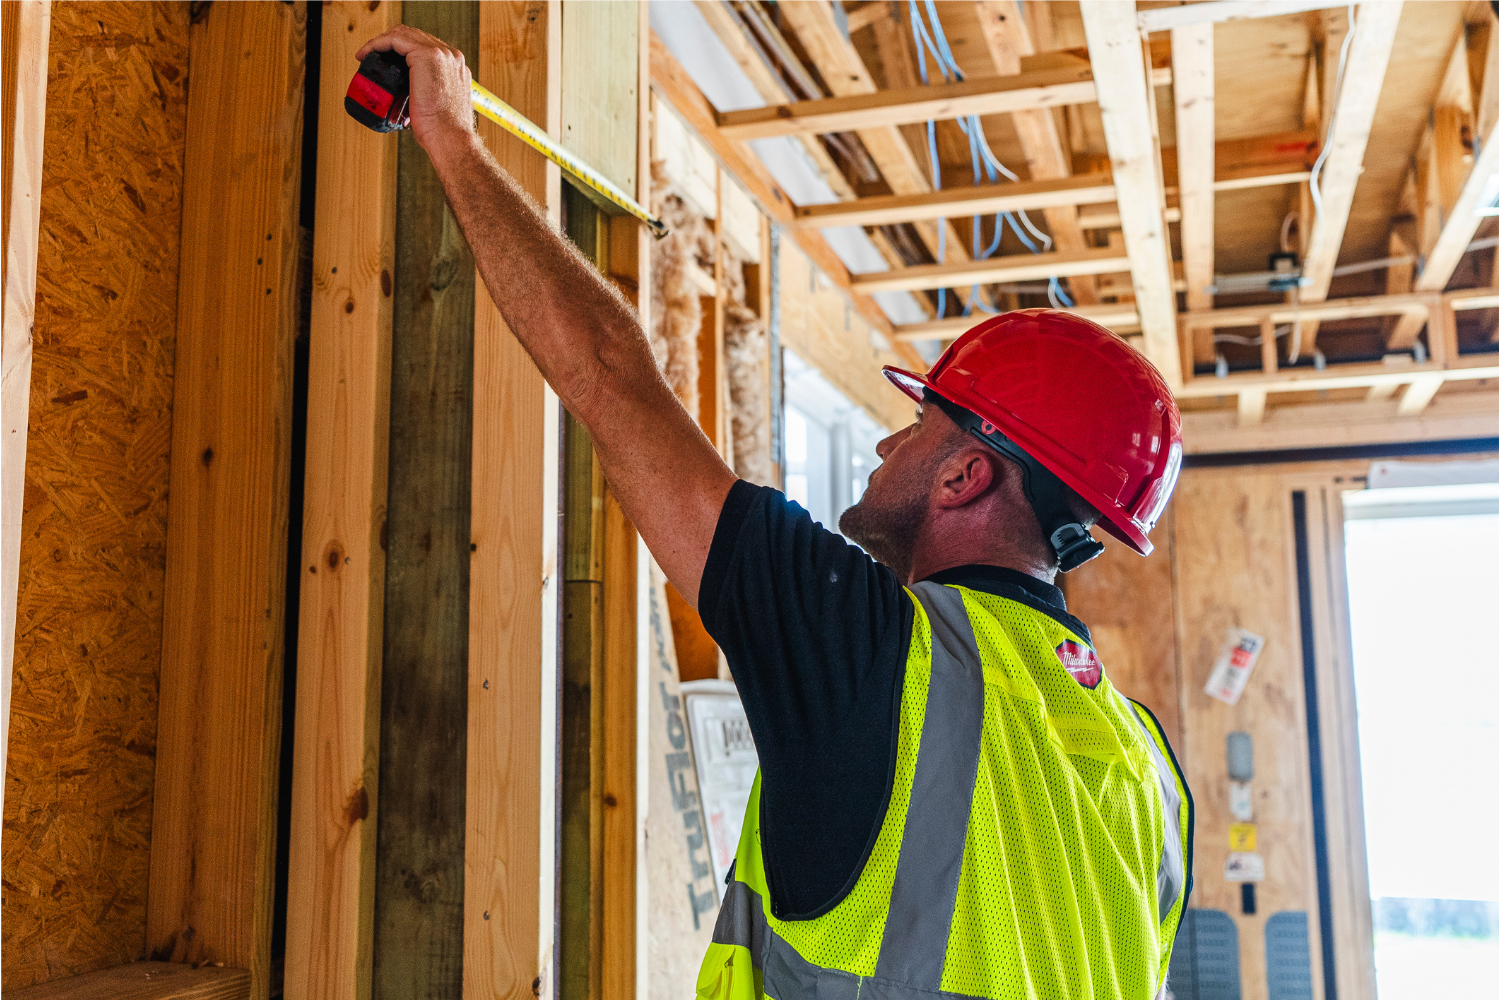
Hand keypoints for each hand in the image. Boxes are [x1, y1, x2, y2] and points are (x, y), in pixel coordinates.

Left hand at [356, 26, 473, 154]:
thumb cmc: (443, 132)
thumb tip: (409, 99)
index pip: (425, 46)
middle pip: (414, 35)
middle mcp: (451, 56)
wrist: (450, 139)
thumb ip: (429, 95)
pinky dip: (377, 43)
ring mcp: (441, 54)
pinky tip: (366, 54)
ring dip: (381, 41)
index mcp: (455, 67)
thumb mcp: (438, 107)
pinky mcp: (427, 55)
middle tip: (372, 56)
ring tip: (365, 54)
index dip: (401, 50)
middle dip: (390, 43)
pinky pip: (394, 40)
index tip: (385, 61)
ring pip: (403, 34)